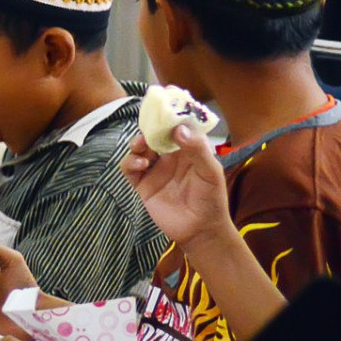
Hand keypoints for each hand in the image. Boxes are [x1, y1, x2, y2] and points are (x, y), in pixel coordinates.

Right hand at [120, 126, 231, 251]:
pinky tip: (140, 165)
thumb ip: (197, 149)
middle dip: (149, 129)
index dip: (168, 118)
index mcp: (187, 150)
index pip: (175, 127)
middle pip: (153, 135)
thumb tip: (178, 129)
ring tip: (142, 147)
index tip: (163, 110)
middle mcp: (169, 157)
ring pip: (139, 149)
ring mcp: (155, 170)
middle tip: (149, 129)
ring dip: (137, 144)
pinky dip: (130, 163)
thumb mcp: (210, 171)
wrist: (201, 230)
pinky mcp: (143, 185)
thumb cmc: (211, 199)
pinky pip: (130, 169)